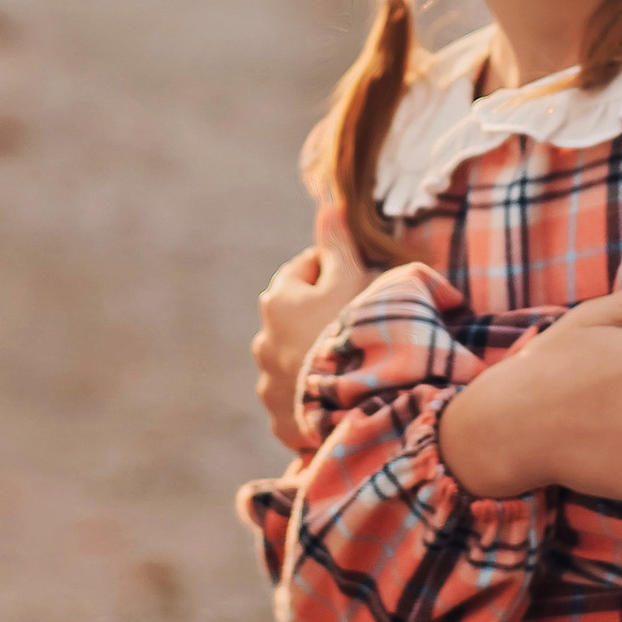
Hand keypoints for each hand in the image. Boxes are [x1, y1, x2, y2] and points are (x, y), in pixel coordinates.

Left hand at [253, 233, 369, 454]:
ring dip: (311, 358)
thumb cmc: (353, 329)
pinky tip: (336, 397)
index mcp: (277, 300)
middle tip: (355, 325)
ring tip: (347, 366)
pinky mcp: (278, 418)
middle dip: (318, 316)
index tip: (359, 282)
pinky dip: (310, 396)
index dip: (334, 271)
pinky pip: (294, 400)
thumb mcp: (350, 278)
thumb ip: (337, 243)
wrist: (356, 398)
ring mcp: (268, 383)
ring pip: (292, 360)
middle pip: (295, 317)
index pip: (304, 269)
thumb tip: (328, 203)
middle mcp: (262, 341)